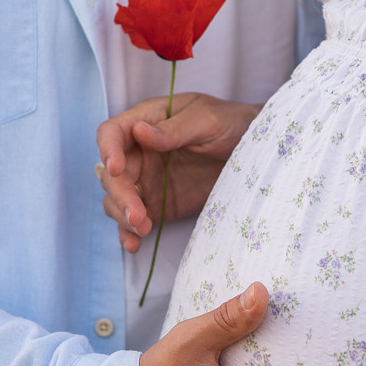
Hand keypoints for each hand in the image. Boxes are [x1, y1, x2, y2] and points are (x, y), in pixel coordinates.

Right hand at [97, 94, 261, 252]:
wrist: (258, 152)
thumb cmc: (233, 124)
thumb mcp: (208, 120)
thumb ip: (175, 129)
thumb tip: (140, 132)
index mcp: (148, 121)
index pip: (112, 132)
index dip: (107, 150)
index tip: (116, 169)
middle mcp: (141, 151)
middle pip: (112, 173)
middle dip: (120, 195)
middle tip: (137, 215)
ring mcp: (148, 180)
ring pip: (117, 198)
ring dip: (122, 215)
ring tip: (143, 228)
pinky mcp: (158, 204)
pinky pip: (133, 219)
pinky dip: (129, 233)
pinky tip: (134, 244)